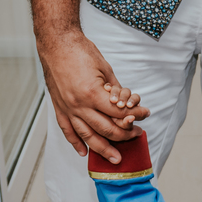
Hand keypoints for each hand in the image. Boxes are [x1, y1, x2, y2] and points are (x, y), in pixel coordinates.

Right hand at [39, 30, 150, 163]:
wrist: (56, 43)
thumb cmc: (81, 52)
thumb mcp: (105, 68)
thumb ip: (114, 90)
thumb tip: (124, 104)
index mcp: (92, 93)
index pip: (118, 114)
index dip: (135, 116)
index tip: (145, 114)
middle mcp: (78, 105)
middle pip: (105, 129)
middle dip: (123, 135)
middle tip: (136, 135)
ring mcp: (67, 108)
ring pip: (86, 136)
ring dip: (102, 149)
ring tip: (115, 158)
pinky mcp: (59, 107)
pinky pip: (67, 130)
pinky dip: (75, 143)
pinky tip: (84, 152)